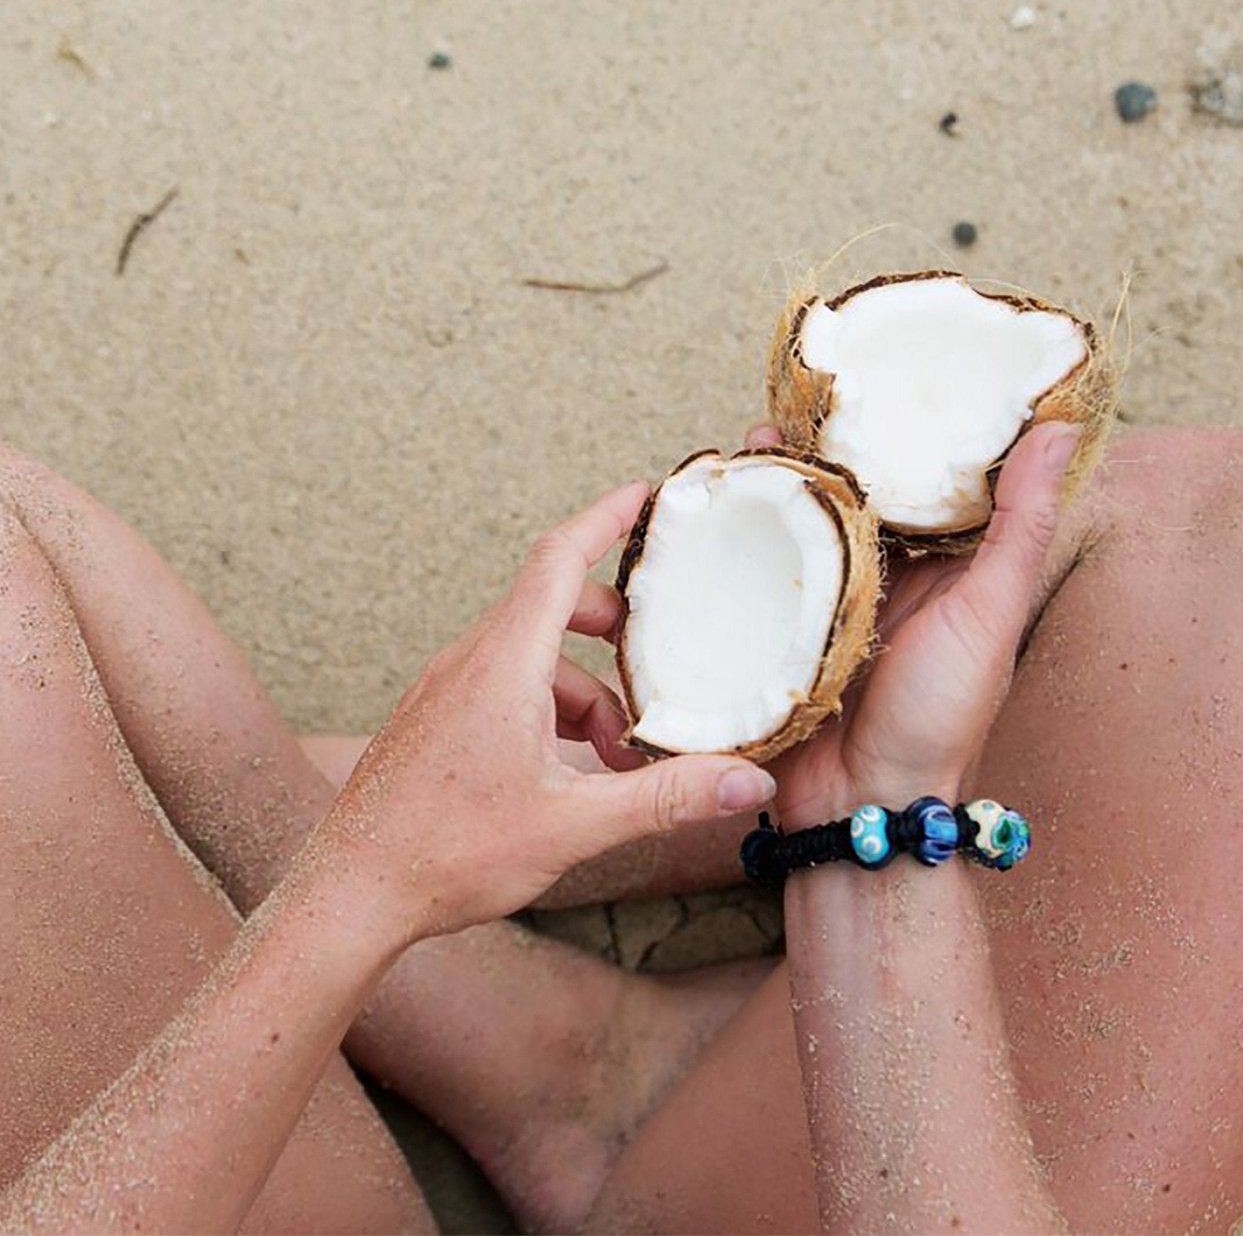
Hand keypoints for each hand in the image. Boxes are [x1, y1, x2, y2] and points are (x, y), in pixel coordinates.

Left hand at [313, 482, 776, 942]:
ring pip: (534, 658)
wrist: (349, 895)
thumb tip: (746, 779)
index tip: (644, 495)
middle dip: (615, 632)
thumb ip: (666, 798)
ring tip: (621, 756)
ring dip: (586, 690)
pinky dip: (549, 710)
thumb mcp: (574, 824)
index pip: (559, 558)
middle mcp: (470, 662)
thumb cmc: (446, 854)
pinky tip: (571, 771)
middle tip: (662, 662)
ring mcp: (446, 689)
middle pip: (555, 607)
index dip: (605, 518)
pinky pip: (505, 687)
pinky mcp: (435, 719)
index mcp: (504, 663)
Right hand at [745, 423, 1079, 826]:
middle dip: (819, 440)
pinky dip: (735, 532)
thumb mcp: (990, 611)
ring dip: (772, 478)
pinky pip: (754, 566)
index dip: (903, 423)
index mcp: (938, 561)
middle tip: (792, 397)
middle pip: (848, 487)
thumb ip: (1021, 524)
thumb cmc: (943, 718)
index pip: (921, 473)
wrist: (864, 809)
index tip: (884, 370)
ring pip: (796, 518)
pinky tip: (712, 501)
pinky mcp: (777, 626)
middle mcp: (881, 572)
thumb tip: (1061, 429)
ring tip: (748, 441)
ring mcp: (823, 598)